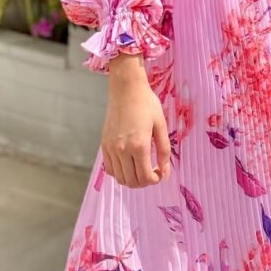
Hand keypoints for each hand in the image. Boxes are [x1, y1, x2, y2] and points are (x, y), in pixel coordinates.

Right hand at [100, 65, 170, 188]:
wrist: (126, 88)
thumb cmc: (147, 104)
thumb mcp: (161, 126)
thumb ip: (164, 151)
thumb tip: (166, 173)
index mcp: (139, 145)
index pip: (145, 177)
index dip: (155, 180)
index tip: (160, 173)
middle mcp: (122, 149)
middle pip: (131, 181)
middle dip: (144, 182)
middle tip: (152, 173)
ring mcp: (111, 148)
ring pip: (119, 178)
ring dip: (132, 179)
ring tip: (141, 169)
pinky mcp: (104, 144)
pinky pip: (110, 168)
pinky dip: (120, 172)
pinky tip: (129, 163)